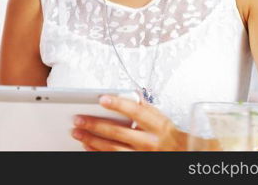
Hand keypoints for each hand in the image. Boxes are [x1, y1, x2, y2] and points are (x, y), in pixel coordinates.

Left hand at [71, 95, 186, 150]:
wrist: (180, 154)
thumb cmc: (166, 134)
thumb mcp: (160, 117)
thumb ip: (143, 106)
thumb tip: (128, 93)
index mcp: (156, 125)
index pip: (135, 111)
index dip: (118, 104)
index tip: (102, 98)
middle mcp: (149, 141)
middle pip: (118, 132)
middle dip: (95, 125)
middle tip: (78, 118)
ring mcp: (141, 155)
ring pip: (112, 148)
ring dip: (92, 140)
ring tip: (77, 132)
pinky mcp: (135, 163)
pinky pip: (113, 159)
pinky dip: (97, 152)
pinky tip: (87, 146)